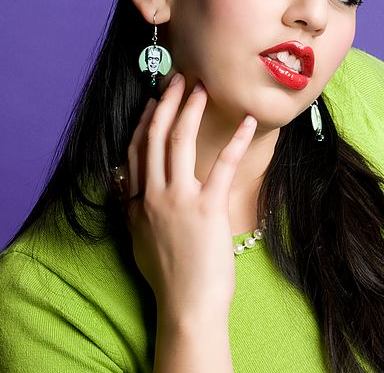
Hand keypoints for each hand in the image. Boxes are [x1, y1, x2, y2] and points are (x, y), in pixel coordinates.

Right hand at [121, 73, 256, 318]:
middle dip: (167, 103)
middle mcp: (153, 196)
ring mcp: (179, 200)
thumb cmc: (170, 278)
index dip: (145, 121)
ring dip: (191, 110)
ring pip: (179, 142)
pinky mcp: (207, 208)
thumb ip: (137, 212)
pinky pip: (221, 165)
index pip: (136, 150)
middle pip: (155, 137)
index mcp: (136, 203)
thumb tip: (136, 195)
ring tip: (202, 88)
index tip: (155, 100)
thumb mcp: (140, 241)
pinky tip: (248, 122)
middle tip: (180, 78)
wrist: (186, 306)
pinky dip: (235, 140)